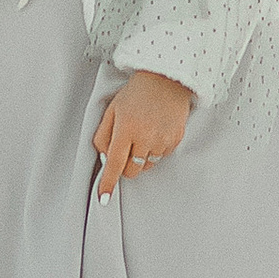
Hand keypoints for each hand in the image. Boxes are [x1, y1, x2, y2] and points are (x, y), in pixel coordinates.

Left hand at [93, 70, 191, 198]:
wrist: (166, 79)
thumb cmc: (136, 94)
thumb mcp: (112, 110)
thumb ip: (103, 136)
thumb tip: (104, 158)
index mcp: (126, 128)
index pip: (115, 163)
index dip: (108, 182)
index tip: (104, 198)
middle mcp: (146, 137)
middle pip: (132, 170)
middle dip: (126, 165)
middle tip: (127, 146)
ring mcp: (163, 140)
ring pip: (147, 165)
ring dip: (141, 157)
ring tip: (143, 133)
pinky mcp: (175, 140)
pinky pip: (162, 156)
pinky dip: (155, 149)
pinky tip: (155, 130)